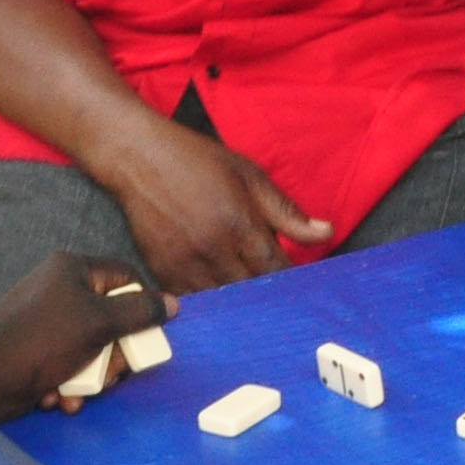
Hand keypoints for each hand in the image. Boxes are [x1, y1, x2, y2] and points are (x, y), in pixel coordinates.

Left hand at [0, 251, 170, 424]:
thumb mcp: (99, 323)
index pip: (124, 277)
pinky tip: (58, 396)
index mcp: (73, 270)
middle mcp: (60, 291)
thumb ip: (139, 312)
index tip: (148, 334)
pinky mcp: (37, 350)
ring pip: (92, 349)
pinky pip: (68, 364)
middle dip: (112, 356)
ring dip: (90, 378)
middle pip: (111, 320)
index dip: (141, 305)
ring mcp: (47, 322)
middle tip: (111, 374)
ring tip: (79, 392)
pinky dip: (68, 383)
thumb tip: (172, 304)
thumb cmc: (45, 341)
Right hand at [102, 119, 333, 292]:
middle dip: (270, 296)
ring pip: (223, 302)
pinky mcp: (162, 272)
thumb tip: (325, 233)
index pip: (275, 270)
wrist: (139, 158)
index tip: (302, 288)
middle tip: (283, 300)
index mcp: (239, 223)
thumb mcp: (250, 176)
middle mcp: (212, 249)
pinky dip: (210, 304)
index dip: (292, 282)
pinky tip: (223, 303)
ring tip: (256, 306)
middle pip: (252, 291)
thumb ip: (287, 211)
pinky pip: (193, 301)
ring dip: (241, 305)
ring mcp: (184, 264)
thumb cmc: (198, 161)